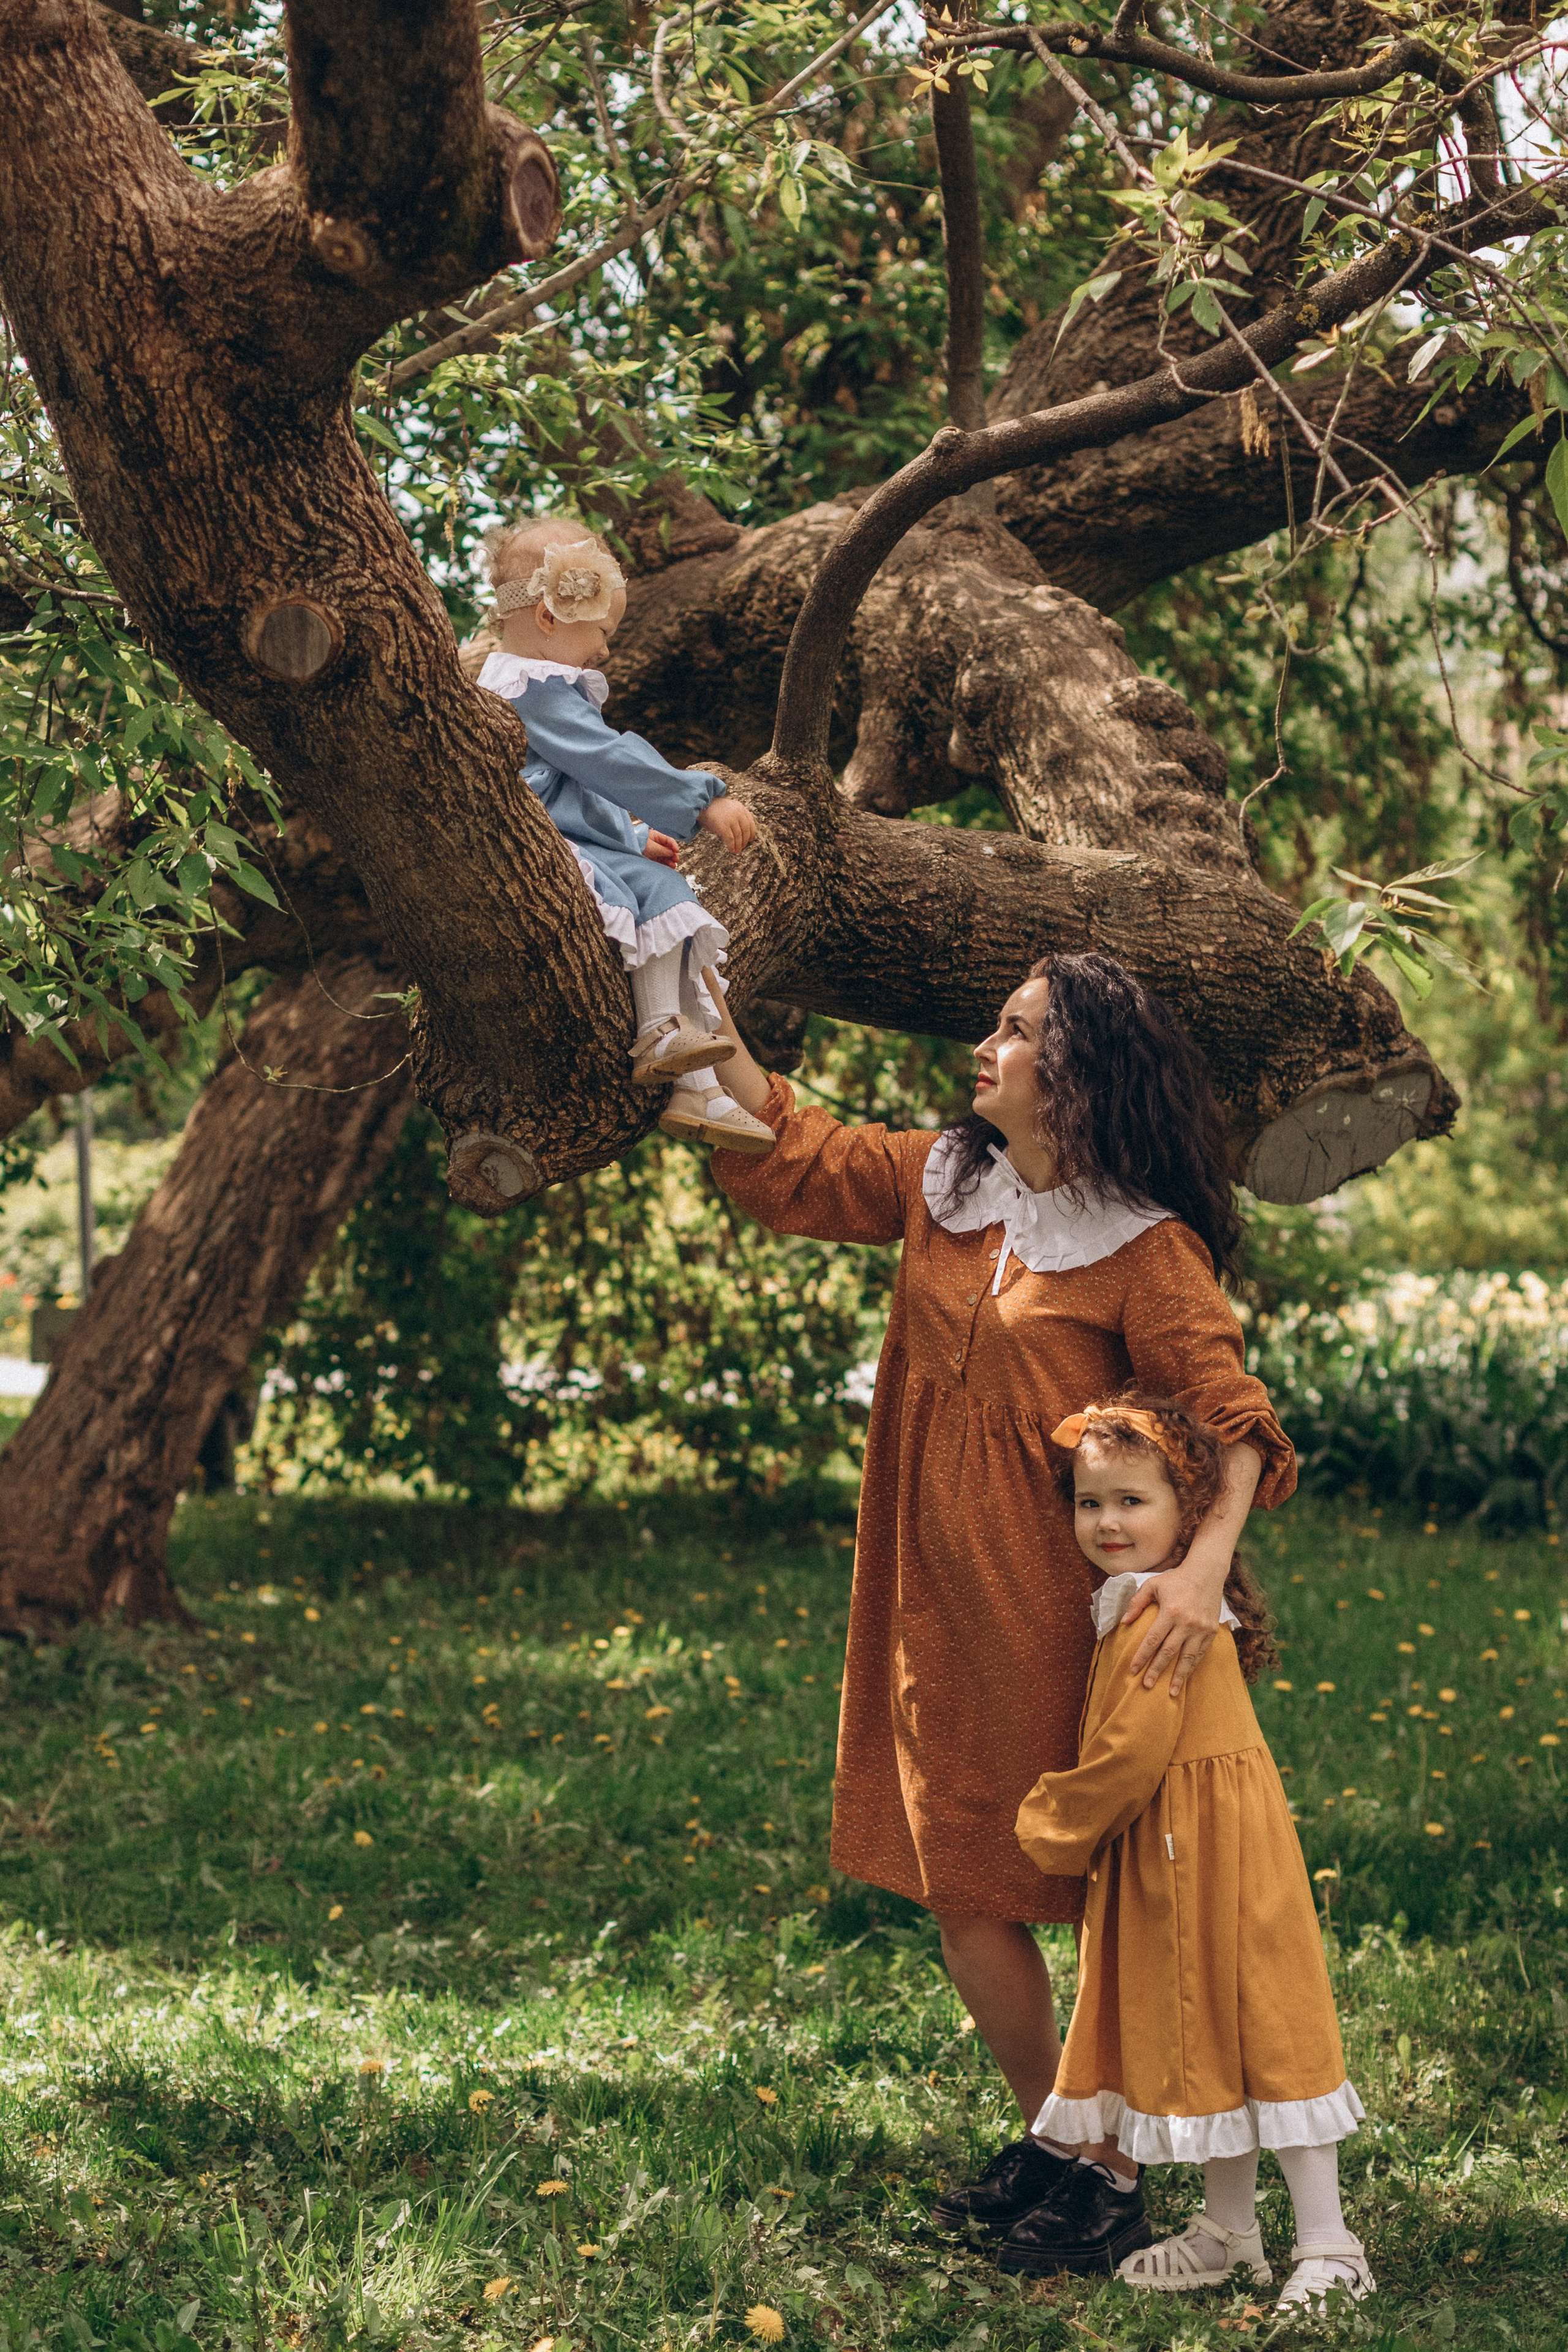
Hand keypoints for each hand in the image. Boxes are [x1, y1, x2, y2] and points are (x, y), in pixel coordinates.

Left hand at [642, 828, 679, 866]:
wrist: (628, 849)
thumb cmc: (639, 844)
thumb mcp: (653, 847)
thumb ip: (664, 850)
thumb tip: (672, 853)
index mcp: (656, 836)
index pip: (668, 840)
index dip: (673, 845)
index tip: (677, 851)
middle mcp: (655, 843)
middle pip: (667, 849)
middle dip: (672, 854)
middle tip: (676, 860)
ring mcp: (653, 850)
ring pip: (664, 855)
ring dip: (669, 860)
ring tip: (673, 865)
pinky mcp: (650, 857)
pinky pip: (660, 860)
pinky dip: (665, 864)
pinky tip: (669, 867)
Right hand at [698, 794, 756, 852]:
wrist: (699, 805)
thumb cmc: (711, 809)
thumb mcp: (727, 810)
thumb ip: (735, 818)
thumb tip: (740, 835)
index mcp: (740, 808)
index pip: (750, 822)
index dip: (752, 832)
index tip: (751, 839)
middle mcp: (738, 812)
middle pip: (745, 830)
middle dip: (745, 840)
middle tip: (742, 847)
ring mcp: (731, 819)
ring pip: (739, 836)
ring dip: (738, 845)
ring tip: (737, 851)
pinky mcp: (723, 826)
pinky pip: (730, 839)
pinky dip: (731, 846)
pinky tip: (731, 850)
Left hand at [1120, 1545, 1227, 1696]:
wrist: (1207, 1572)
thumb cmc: (1176, 1579)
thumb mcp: (1152, 1585)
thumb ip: (1136, 1603)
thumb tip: (1123, 1622)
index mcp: (1170, 1612)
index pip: (1152, 1640)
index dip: (1141, 1656)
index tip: (1132, 1670)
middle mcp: (1187, 1622)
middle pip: (1168, 1652)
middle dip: (1156, 1670)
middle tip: (1146, 1686)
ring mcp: (1201, 1628)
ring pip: (1187, 1658)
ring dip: (1178, 1676)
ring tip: (1170, 1692)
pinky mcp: (1212, 1631)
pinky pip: (1201, 1653)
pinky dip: (1192, 1666)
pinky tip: (1185, 1676)